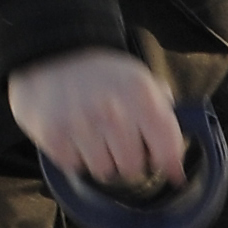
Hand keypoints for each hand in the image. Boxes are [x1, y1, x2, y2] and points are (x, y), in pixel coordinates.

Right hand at [8, 49, 184, 189]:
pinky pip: (75, 167)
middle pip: (133, 168)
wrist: (51, 55)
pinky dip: (76, 157)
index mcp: (140, 95)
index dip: (168, 164)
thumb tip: (175, 168)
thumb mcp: (140, 80)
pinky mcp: (54, 135)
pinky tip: (76, 136)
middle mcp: (113, 110)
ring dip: (102, 161)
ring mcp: (81, 123)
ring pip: (104, 171)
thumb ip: (163, 116)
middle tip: (119, 144)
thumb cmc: (102, 75)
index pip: (166, 149)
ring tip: (95, 138)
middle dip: (129, 161)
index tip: (167, 169)